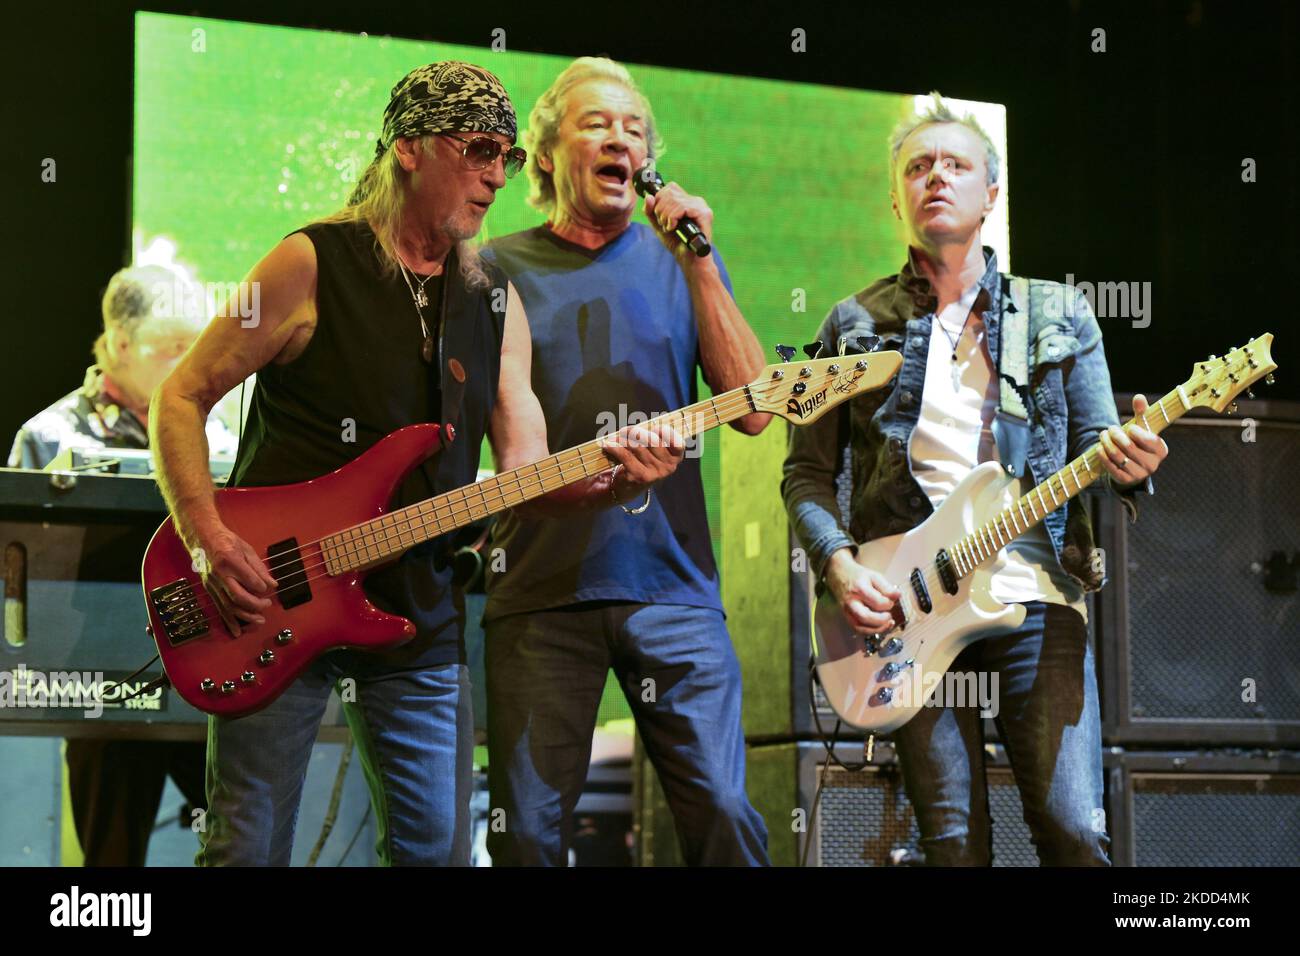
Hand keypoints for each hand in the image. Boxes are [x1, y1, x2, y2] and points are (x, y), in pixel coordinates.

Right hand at [180, 514, 277, 636]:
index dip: (261, 587)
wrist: (203, 538)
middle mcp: (220, 574)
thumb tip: (273, 584)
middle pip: (238, 596)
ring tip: (259, 620)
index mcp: (230, 560)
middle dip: (255, 605)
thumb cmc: (227, 541)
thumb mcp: (247, 549)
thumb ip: (259, 568)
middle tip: (267, 605)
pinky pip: (220, 608)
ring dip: (245, 616)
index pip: (249, 579)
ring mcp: (212, 583)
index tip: (268, 589)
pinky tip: (237, 631)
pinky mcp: (209, 589)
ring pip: (229, 605)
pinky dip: (229, 621)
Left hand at [601, 421, 685, 497]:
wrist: (631, 487)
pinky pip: (625, 455)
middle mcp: (668, 467)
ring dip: (622, 438)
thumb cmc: (644, 460)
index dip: (665, 432)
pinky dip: (614, 447)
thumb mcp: (654, 449)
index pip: (677, 442)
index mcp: (675, 457)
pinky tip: (607, 444)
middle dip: (636, 431)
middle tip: (625, 431)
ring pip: (636, 446)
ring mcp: (654, 473)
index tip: (654, 428)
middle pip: (652, 440)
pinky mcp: (638, 476)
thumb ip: (652, 436)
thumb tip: (636, 428)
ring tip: (615, 437)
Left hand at [643, 183, 713, 268]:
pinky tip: (674, 228)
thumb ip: (651, 211)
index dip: (660, 199)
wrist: (689, 260)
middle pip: (669, 192)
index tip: (660, 216)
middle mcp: (696, 201)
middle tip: (665, 225)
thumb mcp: (659, 225)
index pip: (670, 188)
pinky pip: (681, 207)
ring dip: (665, 216)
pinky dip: (672, 218)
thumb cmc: (677, 243)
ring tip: (670, 228)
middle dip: (660, 210)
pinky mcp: (704, 214)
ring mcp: (701, 206)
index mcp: (687, 201)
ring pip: (674, 200)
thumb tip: (648, 197)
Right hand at [825, 548, 902, 634]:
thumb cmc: (857, 576)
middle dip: (881, 620)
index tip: (891, 601)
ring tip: (887, 624)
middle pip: (865, 617)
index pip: (876, 601)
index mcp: (859, 588)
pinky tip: (878, 627)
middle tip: (889, 615)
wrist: (839, 575)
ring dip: (876, 629)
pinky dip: (869, 631)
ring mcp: (847, 611)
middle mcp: (851, 601)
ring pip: (860, 627)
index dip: (888, 603)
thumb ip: (887, 587)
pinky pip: (857, 629)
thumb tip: (897, 596)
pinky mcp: (846, 617)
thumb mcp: (874, 576)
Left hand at [1099, 393, 1168, 486]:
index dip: (1136, 432)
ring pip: (1119, 456)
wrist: (1131, 464)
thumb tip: (1138, 397)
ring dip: (1107, 443)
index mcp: (1161, 450)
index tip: (1129, 428)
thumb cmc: (1138, 441)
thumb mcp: (1142, 427)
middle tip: (1110, 429)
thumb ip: (1141, 412)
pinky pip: (1111, 466)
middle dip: (1116, 435)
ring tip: (1103, 435)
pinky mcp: (1125, 480)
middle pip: (1130, 447)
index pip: (1149, 440)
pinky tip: (1100, 447)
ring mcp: (1139, 474)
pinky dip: (1103, 455)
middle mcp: (1153, 465)